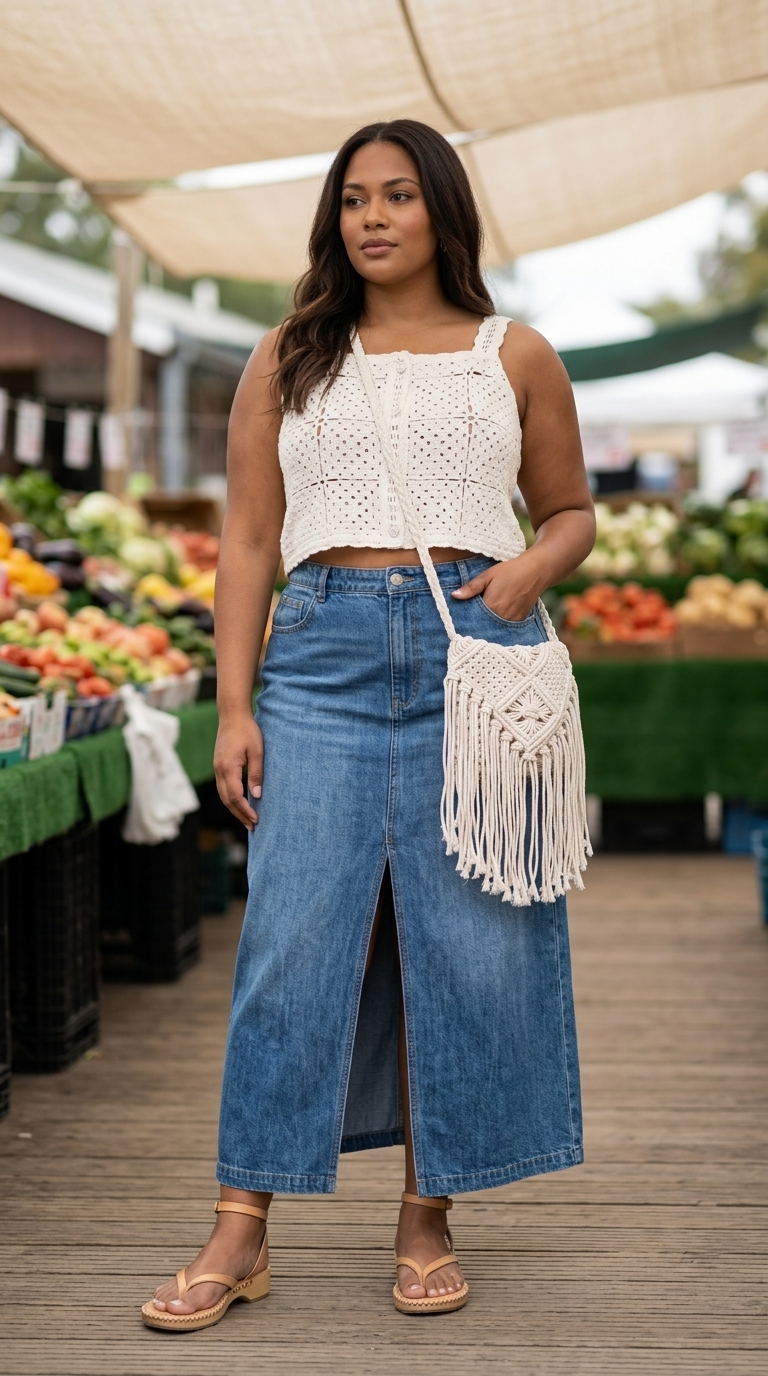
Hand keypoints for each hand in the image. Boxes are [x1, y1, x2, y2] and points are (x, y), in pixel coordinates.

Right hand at [214, 714, 263, 829]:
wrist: (232, 715)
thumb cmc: (248, 731)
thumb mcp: (257, 752)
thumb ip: (256, 774)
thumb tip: (257, 795)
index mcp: (228, 768)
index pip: (235, 797)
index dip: (245, 811)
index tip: (255, 820)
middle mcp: (219, 771)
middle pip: (227, 800)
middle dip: (239, 814)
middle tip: (252, 827)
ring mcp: (217, 768)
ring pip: (223, 795)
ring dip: (234, 809)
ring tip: (247, 819)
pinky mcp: (219, 766)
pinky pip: (223, 788)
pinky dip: (231, 799)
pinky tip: (240, 803)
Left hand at [451, 553, 544, 620]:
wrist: (536, 571)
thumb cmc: (510, 571)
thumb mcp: (487, 576)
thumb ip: (471, 587)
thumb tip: (454, 596)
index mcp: (491, 606)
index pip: (474, 619)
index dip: (467, 620)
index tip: (461, 620)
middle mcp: (502, 616)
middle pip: (484, 626)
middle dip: (477, 624)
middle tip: (470, 621)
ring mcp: (512, 620)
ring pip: (495, 628)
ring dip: (488, 625)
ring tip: (483, 619)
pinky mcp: (520, 620)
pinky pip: (506, 626)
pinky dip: (499, 624)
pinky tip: (496, 617)